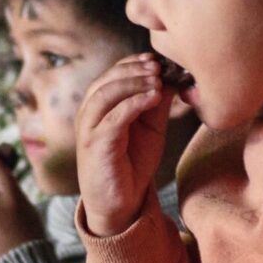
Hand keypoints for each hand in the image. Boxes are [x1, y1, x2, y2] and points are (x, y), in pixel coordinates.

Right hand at [75, 55, 173, 235]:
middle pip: (106, 79)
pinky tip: (153, 97)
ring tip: (157, 81)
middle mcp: (89, 113)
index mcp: (99, 106)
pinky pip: (112, 117)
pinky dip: (134, 103)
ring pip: (105, 94)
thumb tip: (173, 78)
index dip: (133, 63)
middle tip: (158, 68)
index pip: (111, 73)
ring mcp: (89, 128)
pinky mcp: (95, 145)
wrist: (121, 202)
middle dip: (134, 70)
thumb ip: (157, 104)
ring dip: (133, 83)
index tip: (156, 60)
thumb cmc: (133, 163)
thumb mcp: (151, 128)